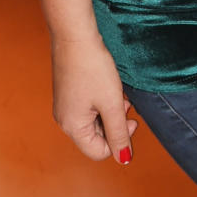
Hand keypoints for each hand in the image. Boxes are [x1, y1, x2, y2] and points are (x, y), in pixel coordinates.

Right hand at [51, 35, 137, 163]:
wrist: (75, 37)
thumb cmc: (93, 68)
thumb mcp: (112, 103)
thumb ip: (119, 133)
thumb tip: (124, 159)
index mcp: (72, 127)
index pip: (99, 152)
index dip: (120, 140)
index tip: (132, 119)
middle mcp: (65, 120)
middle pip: (96, 137)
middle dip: (115, 124)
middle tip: (126, 104)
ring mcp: (65, 106)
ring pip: (94, 122)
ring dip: (110, 112)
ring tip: (119, 94)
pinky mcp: (68, 94)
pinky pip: (88, 108)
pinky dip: (102, 103)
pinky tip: (109, 87)